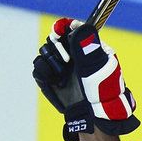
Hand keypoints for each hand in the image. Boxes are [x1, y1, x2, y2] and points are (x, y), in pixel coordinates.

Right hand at [32, 18, 138, 140]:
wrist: (94, 115)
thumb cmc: (102, 92)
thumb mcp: (97, 67)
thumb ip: (87, 47)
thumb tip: (80, 25)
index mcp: (86, 47)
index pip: (70, 28)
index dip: (63, 27)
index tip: (60, 32)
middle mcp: (72, 54)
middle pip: (54, 37)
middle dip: (57, 47)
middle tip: (66, 61)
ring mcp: (61, 65)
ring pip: (45, 51)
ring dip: (51, 61)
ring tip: (62, 75)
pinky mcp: (50, 77)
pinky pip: (39, 67)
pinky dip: (44, 73)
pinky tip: (55, 81)